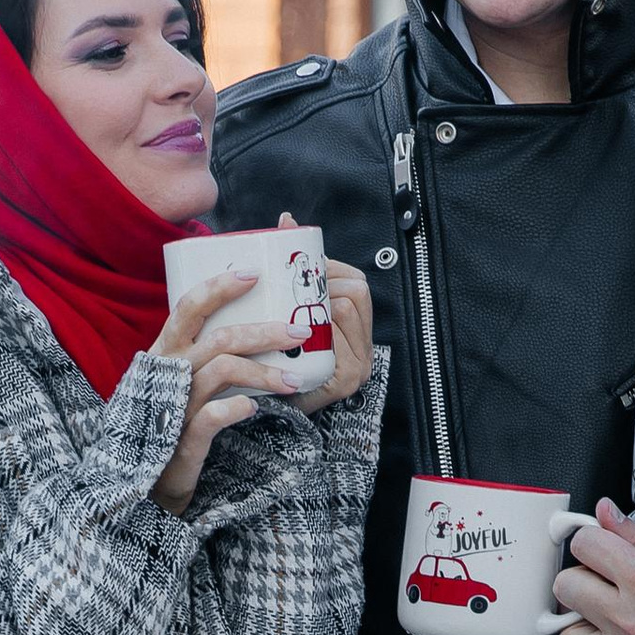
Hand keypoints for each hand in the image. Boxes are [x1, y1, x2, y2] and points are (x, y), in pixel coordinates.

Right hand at [150, 265, 301, 513]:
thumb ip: (205, 355)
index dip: (220, 287)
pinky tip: (255, 407)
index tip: (255, 273)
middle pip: (219, 338)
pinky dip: (238, 408)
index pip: (189, 306)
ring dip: (264, 371)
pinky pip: (213, 416)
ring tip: (294, 379)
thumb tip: (254, 326)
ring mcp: (174, 405)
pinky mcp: (182, 440)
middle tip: (300, 330)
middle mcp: (168, 373)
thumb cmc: (169, 421)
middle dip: (265, 330)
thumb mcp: (180, 380)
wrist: (142, 480)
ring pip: (222, 371)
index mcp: (166, 353)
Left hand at [279, 209, 372, 413]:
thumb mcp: (288, 312)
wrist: (270, 414)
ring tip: (289, 308)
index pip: (353, 279)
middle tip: (291, 287)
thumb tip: (286, 219)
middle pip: (355, 289)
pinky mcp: (347, 380)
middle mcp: (364, 344)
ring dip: (316, 302)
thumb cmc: (277, 360)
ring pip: (345, 308)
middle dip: (323, 281)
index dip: (327, 267)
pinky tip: (292, 331)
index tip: (299, 267)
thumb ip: (293, 272)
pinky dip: (314, 329)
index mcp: (354, 325)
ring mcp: (359, 363)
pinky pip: (336, 340)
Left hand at [551, 501, 634, 634]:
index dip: (594, 541)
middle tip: (609, 578)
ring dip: (581, 616)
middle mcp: (631, 619)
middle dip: (585, 575)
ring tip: (608, 609)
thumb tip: (603, 512)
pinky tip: (616, 634)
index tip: (607, 547)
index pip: (584, 545)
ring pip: (565, 630)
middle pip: (566, 585)